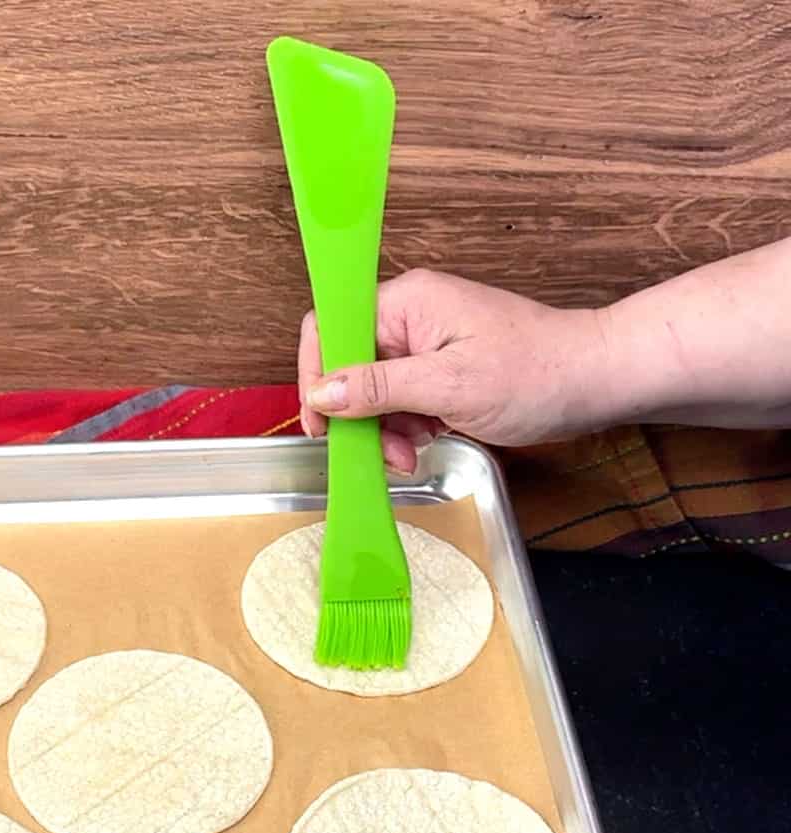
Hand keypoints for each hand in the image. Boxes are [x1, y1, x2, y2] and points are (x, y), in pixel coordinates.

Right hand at [298, 269, 605, 472]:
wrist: (592, 382)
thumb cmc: (534, 373)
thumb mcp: (447, 385)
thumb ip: (379, 388)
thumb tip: (321, 391)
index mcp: (407, 302)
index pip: (331, 326)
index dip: (316, 375)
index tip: (321, 424)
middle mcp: (410, 316)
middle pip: (349, 365)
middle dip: (358, 415)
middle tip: (380, 453)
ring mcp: (426, 344)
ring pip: (373, 391)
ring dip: (383, 430)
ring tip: (410, 455)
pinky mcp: (440, 370)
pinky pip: (400, 401)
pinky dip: (405, 429)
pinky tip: (423, 445)